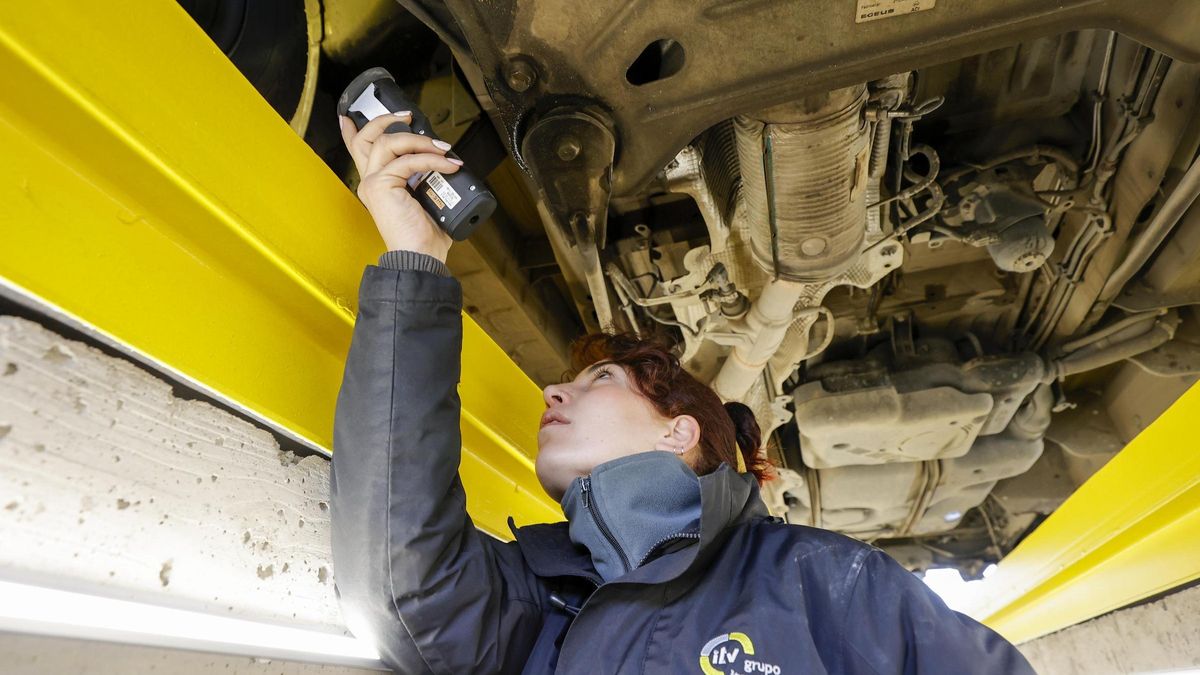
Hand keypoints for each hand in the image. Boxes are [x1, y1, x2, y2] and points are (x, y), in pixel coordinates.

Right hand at [339, 112, 461, 261]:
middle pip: (368, 138)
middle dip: (387, 121)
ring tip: (444, 149)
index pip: (360, 152)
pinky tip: (449, 165)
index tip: (349, 116)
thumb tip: (446, 164)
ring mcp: (373, 183)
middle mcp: (370, 182)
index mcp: (378, 185)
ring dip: (419, 140)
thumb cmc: (424, 236)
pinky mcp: (381, 186)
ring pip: (388, 142)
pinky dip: (432, 160)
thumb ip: (426, 181)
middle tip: (409, 117)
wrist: (420, 257)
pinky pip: (408, 161)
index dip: (353, 131)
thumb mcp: (426, 201)